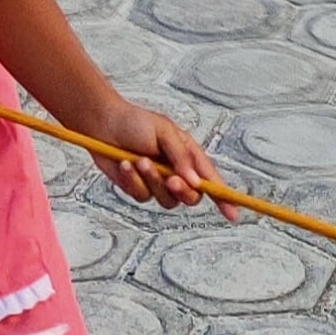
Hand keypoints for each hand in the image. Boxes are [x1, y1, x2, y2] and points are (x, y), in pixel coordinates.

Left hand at [88, 99, 229, 214]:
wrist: (102, 124)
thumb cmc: (134, 121)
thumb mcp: (164, 131)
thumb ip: (181, 157)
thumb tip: (196, 181)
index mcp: (187, 155)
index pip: (210, 179)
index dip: (223, 197)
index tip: (233, 212)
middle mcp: (175, 171)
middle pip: (191, 197)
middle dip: (181, 190)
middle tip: (171, 178)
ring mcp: (156, 181)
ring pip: (165, 199)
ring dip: (152, 181)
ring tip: (140, 160)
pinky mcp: (138, 188)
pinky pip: (142, 196)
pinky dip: (133, 181)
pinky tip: (126, 164)